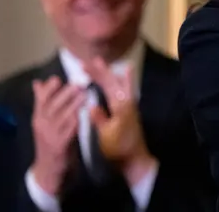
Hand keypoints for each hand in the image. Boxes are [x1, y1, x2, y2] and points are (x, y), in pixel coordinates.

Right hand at [30, 75, 84, 194]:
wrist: (48, 168)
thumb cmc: (49, 140)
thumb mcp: (44, 121)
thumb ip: (43, 102)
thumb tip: (38, 82)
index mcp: (37, 117)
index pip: (40, 99)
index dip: (48, 88)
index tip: (58, 78)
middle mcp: (41, 124)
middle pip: (52, 105)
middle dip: (65, 93)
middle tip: (78, 83)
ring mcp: (50, 134)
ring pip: (63, 115)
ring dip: (74, 104)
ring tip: (85, 94)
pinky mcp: (60, 144)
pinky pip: (70, 129)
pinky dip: (77, 120)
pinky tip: (85, 113)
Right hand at [84, 58, 156, 183]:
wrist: (134, 159)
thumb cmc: (118, 148)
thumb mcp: (106, 135)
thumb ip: (100, 118)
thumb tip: (91, 104)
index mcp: (120, 105)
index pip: (107, 84)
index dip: (96, 74)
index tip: (84, 65)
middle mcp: (127, 101)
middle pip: (114, 81)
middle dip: (102, 70)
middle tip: (91, 60)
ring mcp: (130, 105)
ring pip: (120, 83)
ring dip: (110, 73)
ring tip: (101, 64)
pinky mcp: (129, 110)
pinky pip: (124, 89)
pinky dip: (120, 80)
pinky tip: (121, 75)